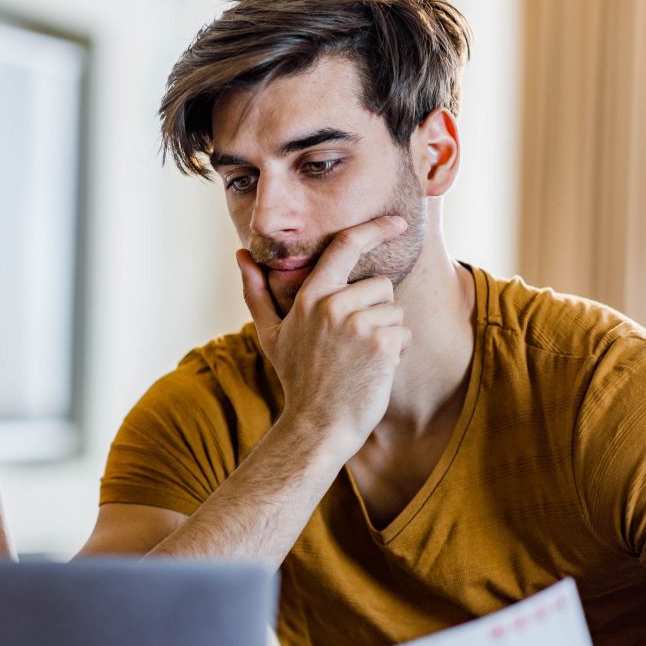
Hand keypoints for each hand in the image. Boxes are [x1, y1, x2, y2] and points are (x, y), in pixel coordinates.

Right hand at [239, 215, 411, 459]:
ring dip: (387, 333)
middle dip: (376, 310)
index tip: (397, 221)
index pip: (345, 247)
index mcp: (310, 297)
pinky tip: (373, 370)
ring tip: (361, 358)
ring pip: (395, 310)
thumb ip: (257, 292)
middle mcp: (333, 305)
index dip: (374, 228)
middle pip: (380, 284)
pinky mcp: (381, 344)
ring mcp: (358, 324)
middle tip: (353, 343)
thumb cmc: (297, 378)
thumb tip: (240, 256)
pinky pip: (404, 333)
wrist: (317, 424)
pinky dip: (396, 353)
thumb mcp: (271, 334)